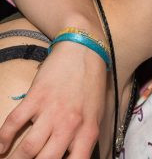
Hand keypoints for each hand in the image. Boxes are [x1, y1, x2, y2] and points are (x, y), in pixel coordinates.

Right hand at [0, 41, 106, 157]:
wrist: (85, 49)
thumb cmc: (92, 82)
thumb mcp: (96, 112)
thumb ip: (84, 137)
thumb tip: (70, 157)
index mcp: (88, 130)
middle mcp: (70, 124)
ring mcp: (51, 110)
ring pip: (27, 149)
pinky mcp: (35, 97)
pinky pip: (13, 124)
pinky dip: (2, 139)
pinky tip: (0, 147)